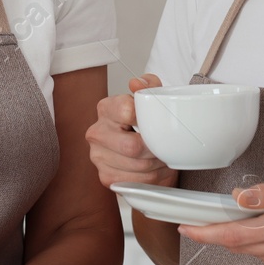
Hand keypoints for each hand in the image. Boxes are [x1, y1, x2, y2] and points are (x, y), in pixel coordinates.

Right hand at [86, 74, 176, 188]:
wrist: (141, 152)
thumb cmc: (146, 124)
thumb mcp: (152, 100)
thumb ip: (149, 86)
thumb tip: (137, 82)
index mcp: (106, 108)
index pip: (127, 111)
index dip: (148, 119)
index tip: (159, 123)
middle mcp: (96, 132)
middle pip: (132, 146)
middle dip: (156, 149)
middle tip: (167, 147)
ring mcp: (98, 157)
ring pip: (137, 166)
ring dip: (158, 165)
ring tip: (164, 157)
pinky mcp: (106, 177)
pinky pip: (136, 182)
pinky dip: (153, 178)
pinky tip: (156, 169)